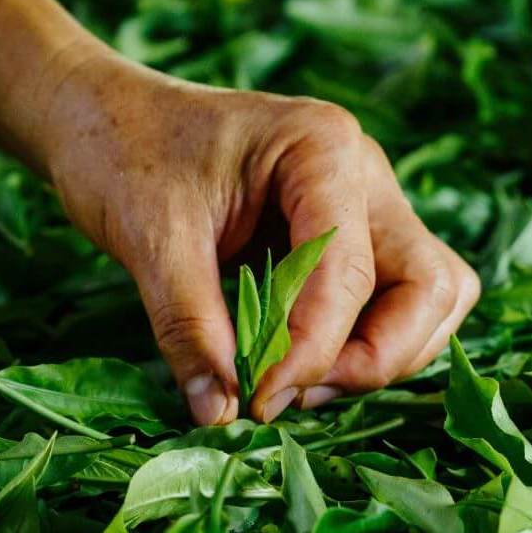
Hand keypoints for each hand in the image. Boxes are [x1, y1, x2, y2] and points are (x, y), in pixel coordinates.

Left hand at [34, 42, 479, 425]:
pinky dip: (361, 344)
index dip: (311, 351)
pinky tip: (295, 363)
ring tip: (292, 381)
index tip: (256, 399)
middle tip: (290, 391)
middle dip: (374, 357)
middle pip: (428, 286)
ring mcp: (364, 205)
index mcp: (323, 149)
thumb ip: (191, 328)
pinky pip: (392, 301)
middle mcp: (363, 174)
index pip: (351, 274)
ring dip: (378, 355)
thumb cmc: (123, 152)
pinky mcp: (348, 237)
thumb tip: (221, 415)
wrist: (103, 117)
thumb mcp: (150, 239)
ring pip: (427, 298)